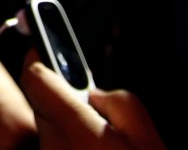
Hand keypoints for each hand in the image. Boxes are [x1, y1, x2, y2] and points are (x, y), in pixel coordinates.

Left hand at [21, 61, 166, 149]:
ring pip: (47, 130)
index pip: (37, 77)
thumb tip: (96, 91)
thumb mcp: (150, 141)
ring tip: (98, 148)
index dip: (41, 58)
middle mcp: (53, 148)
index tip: (43, 47)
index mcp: (80, 132)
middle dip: (62, 100)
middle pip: (41, 103)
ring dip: (65, 130)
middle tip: (91, 112)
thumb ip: (121, 103)